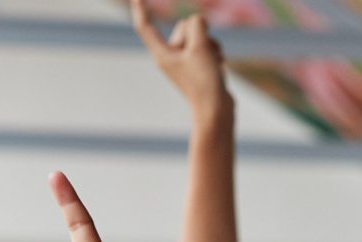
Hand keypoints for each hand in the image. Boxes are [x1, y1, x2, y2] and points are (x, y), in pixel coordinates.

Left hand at [132, 0, 232, 125]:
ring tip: (215, 60)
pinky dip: (213, 51)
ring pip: (197, 36)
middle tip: (204, 53)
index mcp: (162, 54)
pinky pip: (205, 47)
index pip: (146, 27)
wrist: (216, 111)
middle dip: (199, 33)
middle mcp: (170, 57)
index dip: (141, 10)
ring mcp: (184, 62)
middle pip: (183, 27)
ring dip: (210, 43)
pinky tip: (219, 63)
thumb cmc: (204, 82)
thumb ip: (197, 25)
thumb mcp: (200, 46)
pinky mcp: (197, 67)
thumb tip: (198, 20)